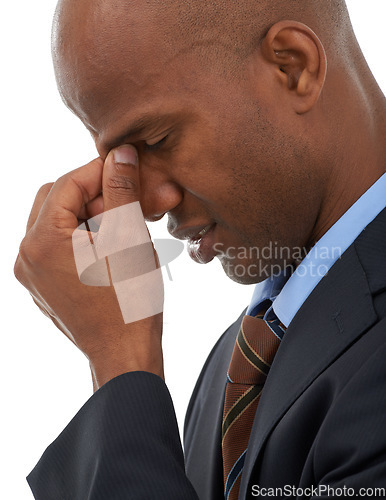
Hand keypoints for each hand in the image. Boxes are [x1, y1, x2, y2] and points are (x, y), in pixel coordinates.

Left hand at [14, 145, 163, 390]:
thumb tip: (120, 154)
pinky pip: (58, 247)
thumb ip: (120, 190)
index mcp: (41, 241)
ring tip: (124, 225)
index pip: (68, 183)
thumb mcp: (128, 238)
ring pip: (58, 223)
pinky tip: (112, 246)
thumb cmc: (130, 301)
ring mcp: (32, 274)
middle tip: (127, 199)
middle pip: (56, 200)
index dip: (101, 170)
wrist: (124, 354)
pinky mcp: (44, 285)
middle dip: (93, 193)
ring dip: (89, 215)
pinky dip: (83, 237)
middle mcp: (26, 256)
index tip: (128, 166)